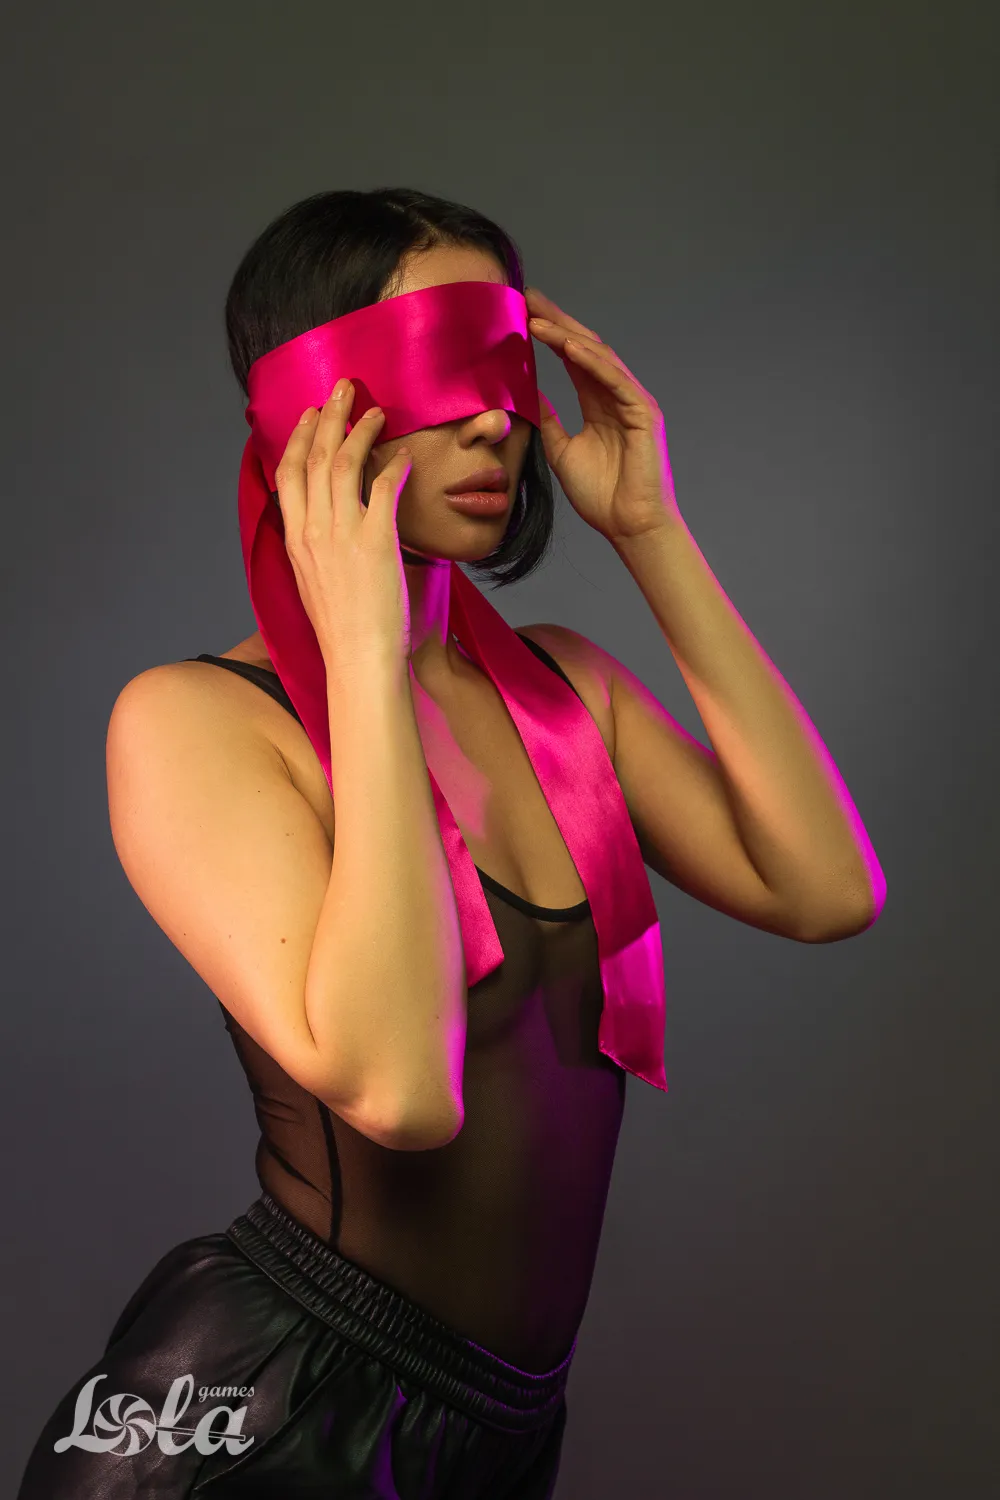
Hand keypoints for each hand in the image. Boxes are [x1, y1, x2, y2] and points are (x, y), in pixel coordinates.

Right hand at [273, 380, 413, 675]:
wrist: (358, 660)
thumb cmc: (344, 631)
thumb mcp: (316, 582)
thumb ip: (317, 548)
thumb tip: (329, 527)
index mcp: (295, 540)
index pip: (288, 473)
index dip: (300, 437)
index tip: (312, 414)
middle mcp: (312, 530)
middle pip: (313, 457)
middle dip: (328, 416)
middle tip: (343, 389)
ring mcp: (341, 534)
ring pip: (344, 463)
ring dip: (361, 430)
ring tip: (377, 410)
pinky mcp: (375, 541)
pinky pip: (384, 488)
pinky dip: (395, 465)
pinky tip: (405, 454)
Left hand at [525, 286, 680, 542]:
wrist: (628, 525)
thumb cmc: (601, 496)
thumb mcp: (561, 451)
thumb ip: (549, 421)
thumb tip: (528, 394)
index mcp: (598, 404)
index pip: (572, 360)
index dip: (549, 336)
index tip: (522, 314)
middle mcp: (616, 396)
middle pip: (584, 348)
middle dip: (557, 322)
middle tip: (529, 298)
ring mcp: (632, 402)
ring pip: (598, 358)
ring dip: (568, 336)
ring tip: (538, 319)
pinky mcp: (644, 413)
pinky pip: (615, 380)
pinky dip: (592, 362)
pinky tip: (569, 346)